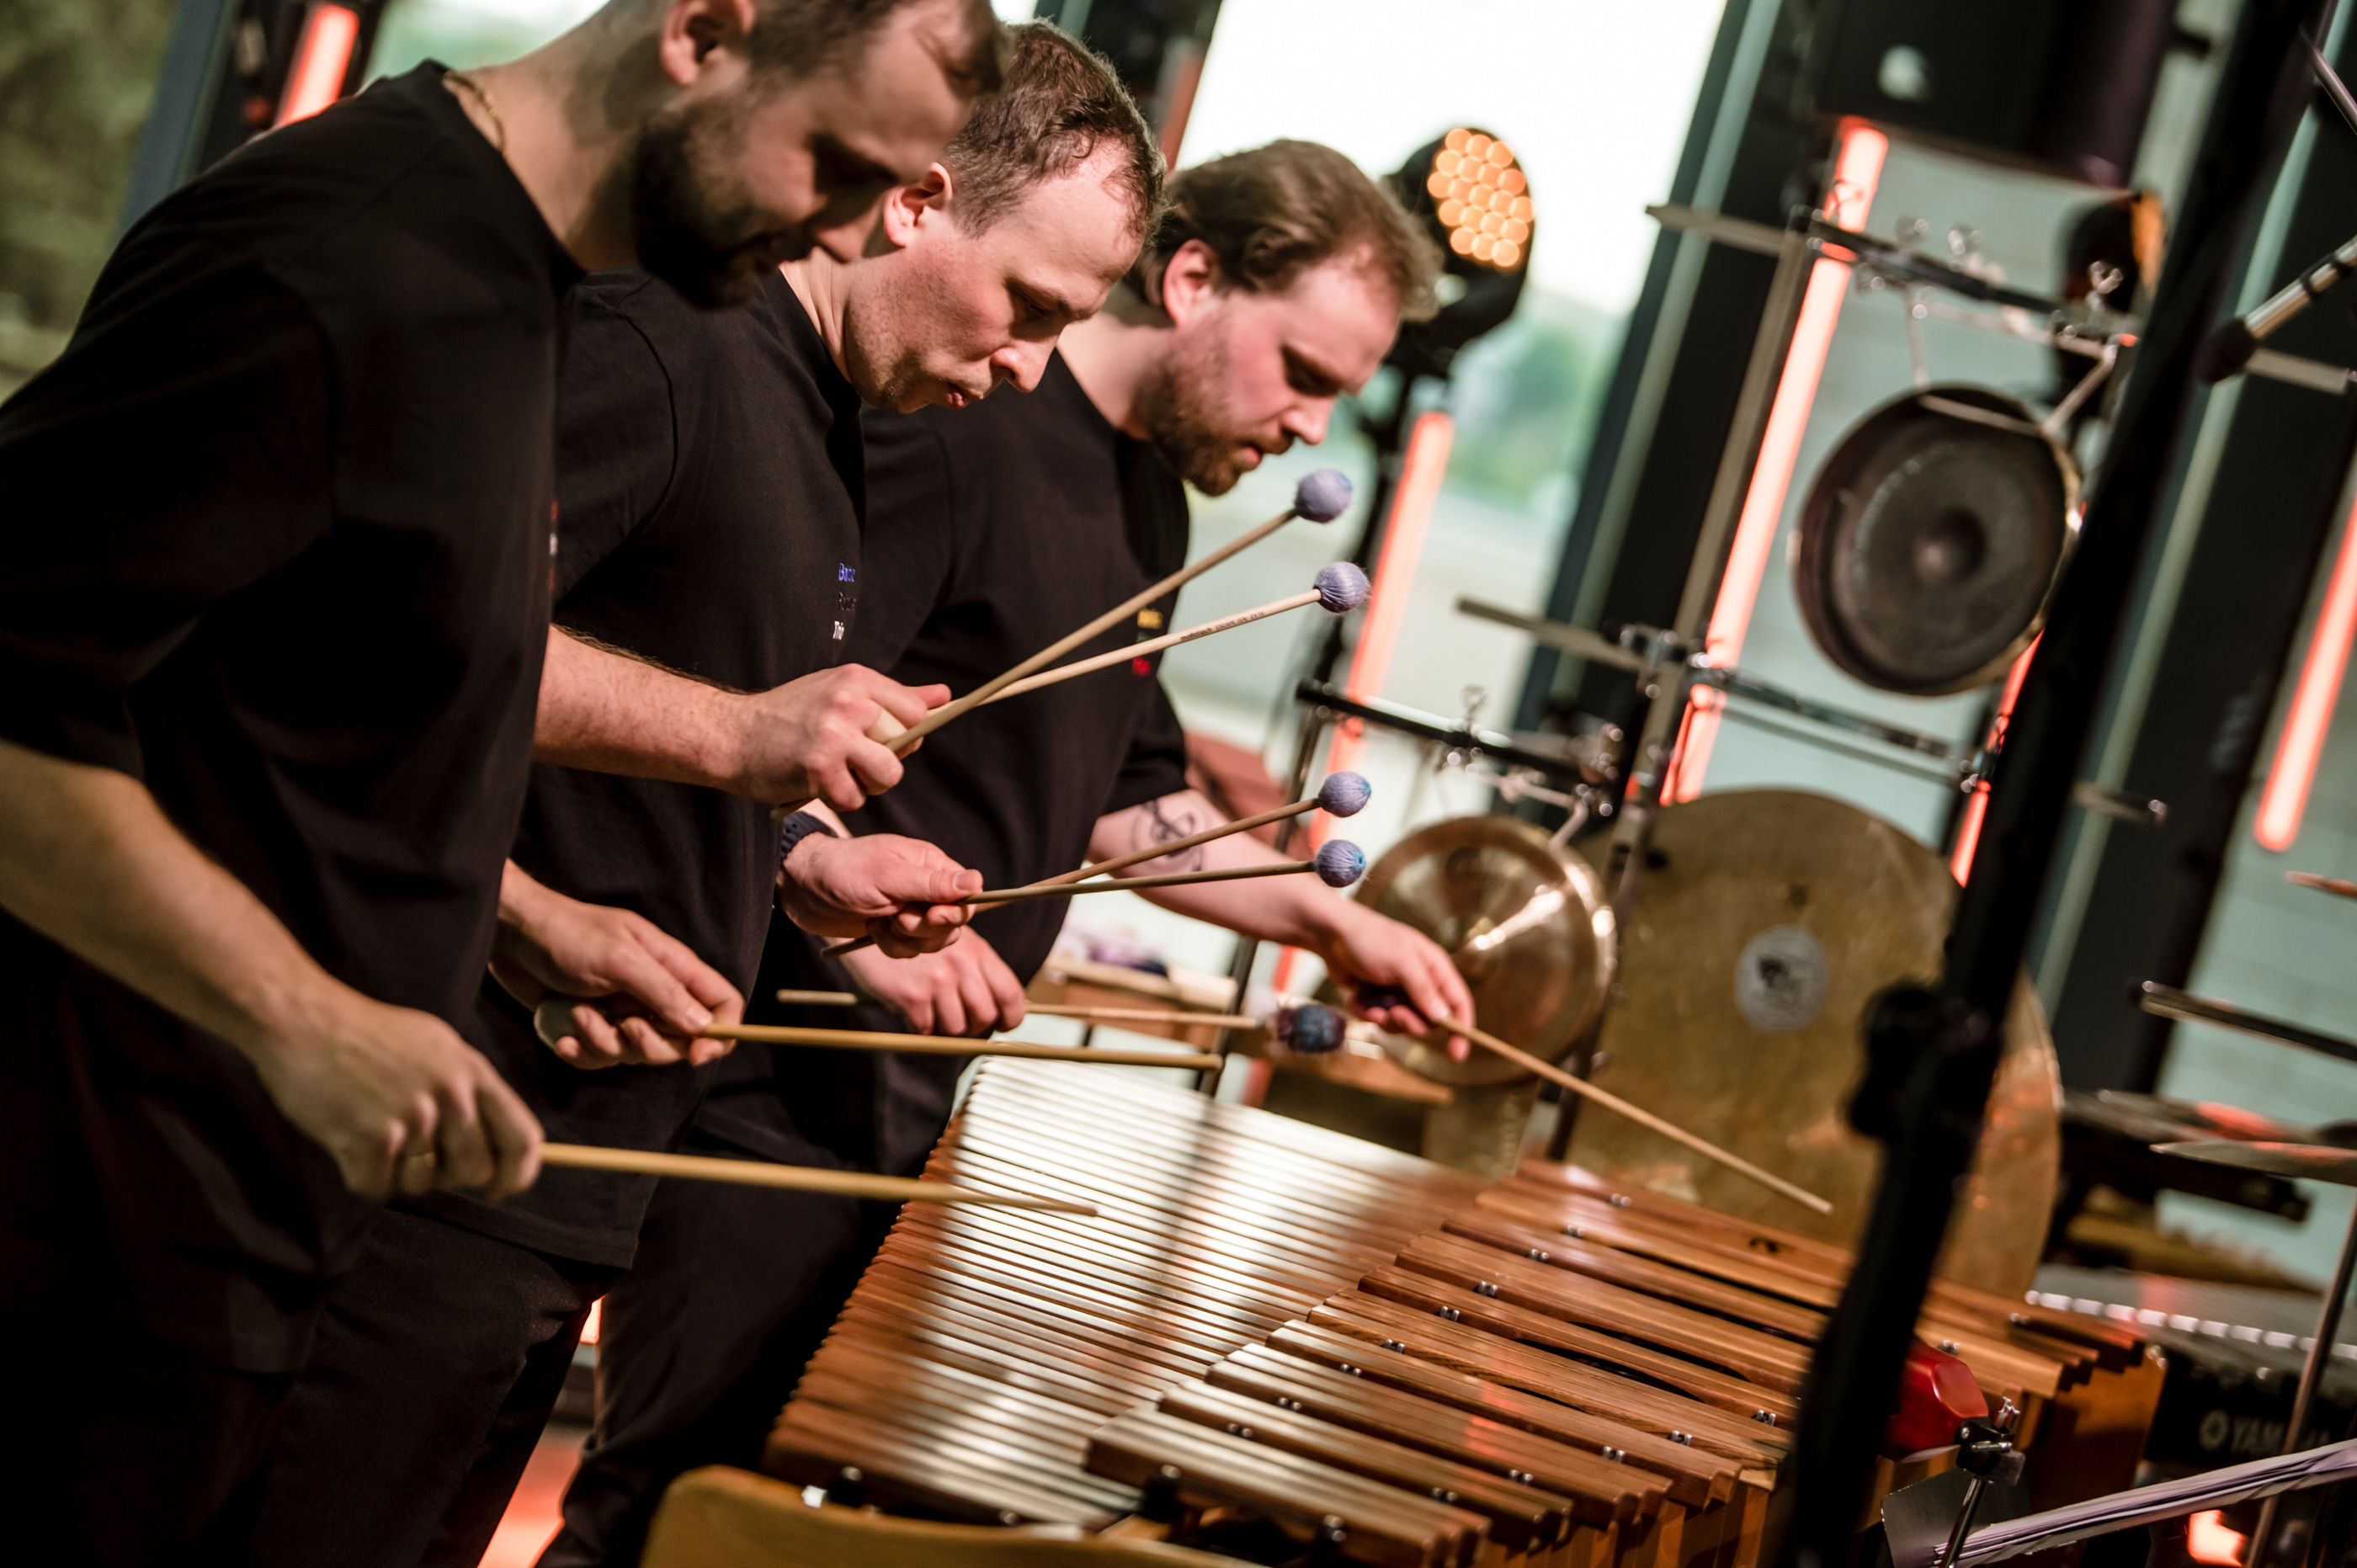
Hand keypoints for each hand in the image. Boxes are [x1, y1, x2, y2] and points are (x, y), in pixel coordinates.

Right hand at [245, 990, 543, 1199]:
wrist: (302, 1020)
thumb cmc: (366, 1034)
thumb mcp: (436, 1045)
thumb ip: (468, 1088)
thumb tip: (496, 1141)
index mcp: (473, 1071)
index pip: (522, 1138)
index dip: (517, 1175)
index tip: (499, 1189)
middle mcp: (451, 1095)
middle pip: (474, 1170)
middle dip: (446, 1175)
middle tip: (414, 1155)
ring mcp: (413, 1117)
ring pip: (422, 1183)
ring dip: (398, 1172)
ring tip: (375, 1130)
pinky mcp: (370, 1139)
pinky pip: (377, 1186)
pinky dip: (360, 1173)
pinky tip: (347, 1136)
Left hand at [491, 864, 743, 1068]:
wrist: (511, 935)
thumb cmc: (568, 935)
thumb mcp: (621, 960)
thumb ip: (664, 992)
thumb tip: (704, 1026)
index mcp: (673, 967)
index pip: (722, 1003)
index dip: (720, 1033)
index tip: (697, 1053)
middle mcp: (654, 992)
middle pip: (681, 1041)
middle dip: (650, 1045)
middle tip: (624, 1028)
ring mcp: (624, 1011)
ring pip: (637, 1054)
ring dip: (604, 1043)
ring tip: (579, 1015)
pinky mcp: (593, 1026)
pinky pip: (600, 1058)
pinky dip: (581, 1052)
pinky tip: (563, 1034)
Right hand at [731, 666, 945, 810]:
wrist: (730, 735)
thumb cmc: (789, 717)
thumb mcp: (840, 692)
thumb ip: (894, 697)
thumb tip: (945, 695)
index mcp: (856, 679)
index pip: (916, 710)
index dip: (908, 732)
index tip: (886, 740)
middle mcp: (848, 702)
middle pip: (906, 743)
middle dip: (888, 761)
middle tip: (855, 760)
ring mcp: (834, 735)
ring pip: (889, 774)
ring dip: (870, 785)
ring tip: (843, 776)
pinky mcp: (819, 768)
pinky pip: (855, 798)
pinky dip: (841, 800)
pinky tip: (819, 785)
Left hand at [778, 832, 978, 956]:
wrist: (802, 887)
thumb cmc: (842, 870)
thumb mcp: (888, 875)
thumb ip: (932, 883)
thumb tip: (975, 883)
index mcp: (931, 865)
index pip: (967, 894)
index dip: (955, 912)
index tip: (932, 915)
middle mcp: (925, 888)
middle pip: (952, 924)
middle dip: (923, 929)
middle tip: (897, 918)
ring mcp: (910, 910)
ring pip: (931, 942)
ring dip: (904, 940)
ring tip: (878, 922)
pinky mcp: (894, 930)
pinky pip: (909, 951)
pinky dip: (890, 945)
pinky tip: (871, 929)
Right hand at [840, 931, 1024, 1036]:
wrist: (872, 922)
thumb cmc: (917, 932)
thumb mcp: (955, 939)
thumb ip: (977, 966)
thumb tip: (998, 1005)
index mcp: (977, 951)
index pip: (1010, 993)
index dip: (1011, 1016)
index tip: (1003, 1024)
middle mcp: (961, 966)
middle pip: (985, 1016)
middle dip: (975, 1024)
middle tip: (961, 1018)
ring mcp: (937, 982)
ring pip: (956, 1027)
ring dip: (945, 1024)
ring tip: (933, 1007)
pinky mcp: (912, 996)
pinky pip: (927, 1028)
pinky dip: (921, 1024)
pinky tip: (914, 1006)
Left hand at [1318, 905, 1475, 1058]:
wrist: (1330, 934)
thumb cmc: (1369, 939)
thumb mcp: (1401, 962)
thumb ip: (1423, 990)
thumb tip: (1444, 1018)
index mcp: (1435, 968)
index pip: (1458, 1002)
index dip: (1462, 1028)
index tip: (1457, 1054)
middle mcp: (1421, 983)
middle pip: (1429, 1021)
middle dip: (1409, 1022)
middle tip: (1393, 1013)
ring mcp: (1399, 993)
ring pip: (1403, 1025)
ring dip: (1385, 1019)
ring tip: (1372, 1004)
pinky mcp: (1378, 1000)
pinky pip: (1379, 1021)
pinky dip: (1367, 1013)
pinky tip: (1358, 998)